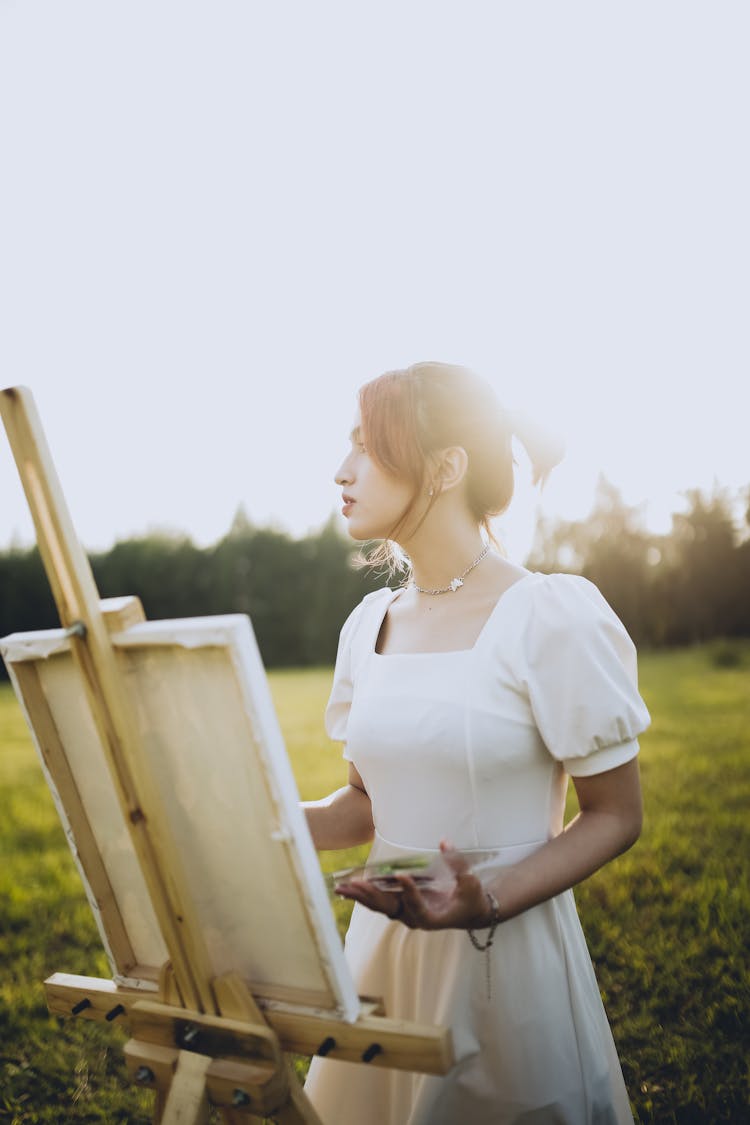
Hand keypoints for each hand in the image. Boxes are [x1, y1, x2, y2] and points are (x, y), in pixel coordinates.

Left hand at [335, 842, 494, 930]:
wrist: (469, 912)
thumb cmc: (471, 898)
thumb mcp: (470, 882)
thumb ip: (457, 863)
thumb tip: (444, 841)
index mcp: (433, 918)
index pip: (418, 906)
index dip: (410, 892)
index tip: (401, 876)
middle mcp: (416, 919)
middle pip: (390, 908)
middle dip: (371, 896)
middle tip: (355, 884)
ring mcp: (407, 913)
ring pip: (380, 905)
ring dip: (361, 896)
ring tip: (341, 887)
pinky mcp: (402, 906)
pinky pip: (380, 901)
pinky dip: (365, 894)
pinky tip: (349, 887)